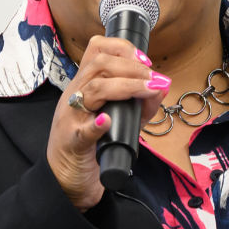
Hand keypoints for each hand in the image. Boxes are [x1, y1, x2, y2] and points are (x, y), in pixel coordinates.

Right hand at [47, 35, 168, 209]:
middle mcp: (75, 97)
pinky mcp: (73, 143)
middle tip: (152, 77)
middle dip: (130, 66)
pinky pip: (82, 131)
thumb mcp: (120, 121)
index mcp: (83, 87)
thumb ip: (141, 105)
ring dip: (124, 86)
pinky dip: (95, 125)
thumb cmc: (91, 147)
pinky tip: (106, 122)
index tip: (145, 60)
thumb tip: (162, 86)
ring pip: (92, 89)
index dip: (122, 49)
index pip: (96, 51)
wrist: (67, 179)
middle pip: (97, 65)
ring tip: (146, 90)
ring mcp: (71, 118)